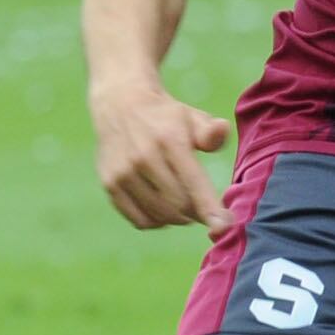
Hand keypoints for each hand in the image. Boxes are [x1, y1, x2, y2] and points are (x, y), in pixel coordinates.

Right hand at [92, 82, 230, 229]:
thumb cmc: (167, 118)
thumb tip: (221, 130)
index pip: (193, 182)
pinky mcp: (110, 184)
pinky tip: (165, 211)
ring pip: (159, 215)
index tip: (224, 228)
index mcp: (169, 140)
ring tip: (187, 209)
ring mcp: (123, 172)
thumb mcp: (193, 117)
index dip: (210, 209)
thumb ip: (211, 131)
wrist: (121, 106)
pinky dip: (157, 222)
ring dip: (179, 219)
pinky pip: (139, 219)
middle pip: (179, 205)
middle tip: (205, 209)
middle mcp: (143, 157)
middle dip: (198, 213)